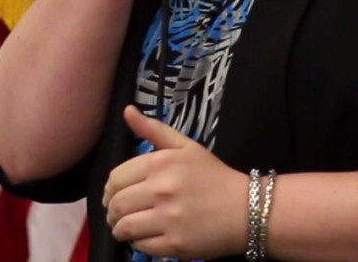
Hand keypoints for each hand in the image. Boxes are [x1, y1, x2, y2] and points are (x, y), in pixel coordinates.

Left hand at [103, 105, 247, 259]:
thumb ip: (154, 129)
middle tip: (119, 214)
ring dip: (120, 229)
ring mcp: (168, 219)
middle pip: (116, 205)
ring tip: (126, 227)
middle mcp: (161, 190)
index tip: (114, 195)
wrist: (247, 209)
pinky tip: (145, 237)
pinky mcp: (175, 244)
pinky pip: (141, 246)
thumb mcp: (186, 146)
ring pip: (124, 227)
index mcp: (160, 163)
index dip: (110, 190)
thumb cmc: (214, 176)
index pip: (115, 179)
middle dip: (112, 211)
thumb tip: (128, 111)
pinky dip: (137, 243)